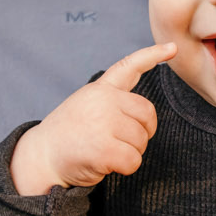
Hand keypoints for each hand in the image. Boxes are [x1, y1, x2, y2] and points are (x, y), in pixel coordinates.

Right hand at [8, 41, 175, 194]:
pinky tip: (105, 163)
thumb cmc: (69, 135)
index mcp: (100, 89)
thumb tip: (143, 115)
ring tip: (104, 151)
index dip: (153, 55)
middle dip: (141, 132)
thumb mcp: (87, 105)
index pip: (128, 67)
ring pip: (141, 139)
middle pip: (147, 114)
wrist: (42, 157)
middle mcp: (103, 101)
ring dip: (129, 152)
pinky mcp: (104, 148)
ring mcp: (103, 123)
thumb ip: (112, 102)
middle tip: (118, 141)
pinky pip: (133, 160)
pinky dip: (125, 168)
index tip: (172, 48)